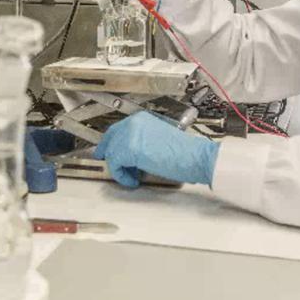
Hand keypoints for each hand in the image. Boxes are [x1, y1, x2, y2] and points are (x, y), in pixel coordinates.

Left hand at [93, 112, 218, 187]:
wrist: (194, 156)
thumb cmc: (183, 152)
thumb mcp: (157, 140)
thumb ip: (140, 143)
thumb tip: (127, 155)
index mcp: (141, 119)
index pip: (117, 130)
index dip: (109, 143)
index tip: (105, 152)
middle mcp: (133, 123)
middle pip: (110, 139)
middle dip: (108, 154)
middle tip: (109, 167)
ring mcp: (130, 135)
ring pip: (112, 153)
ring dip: (119, 168)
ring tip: (131, 177)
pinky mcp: (129, 149)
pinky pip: (116, 165)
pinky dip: (122, 176)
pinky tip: (133, 180)